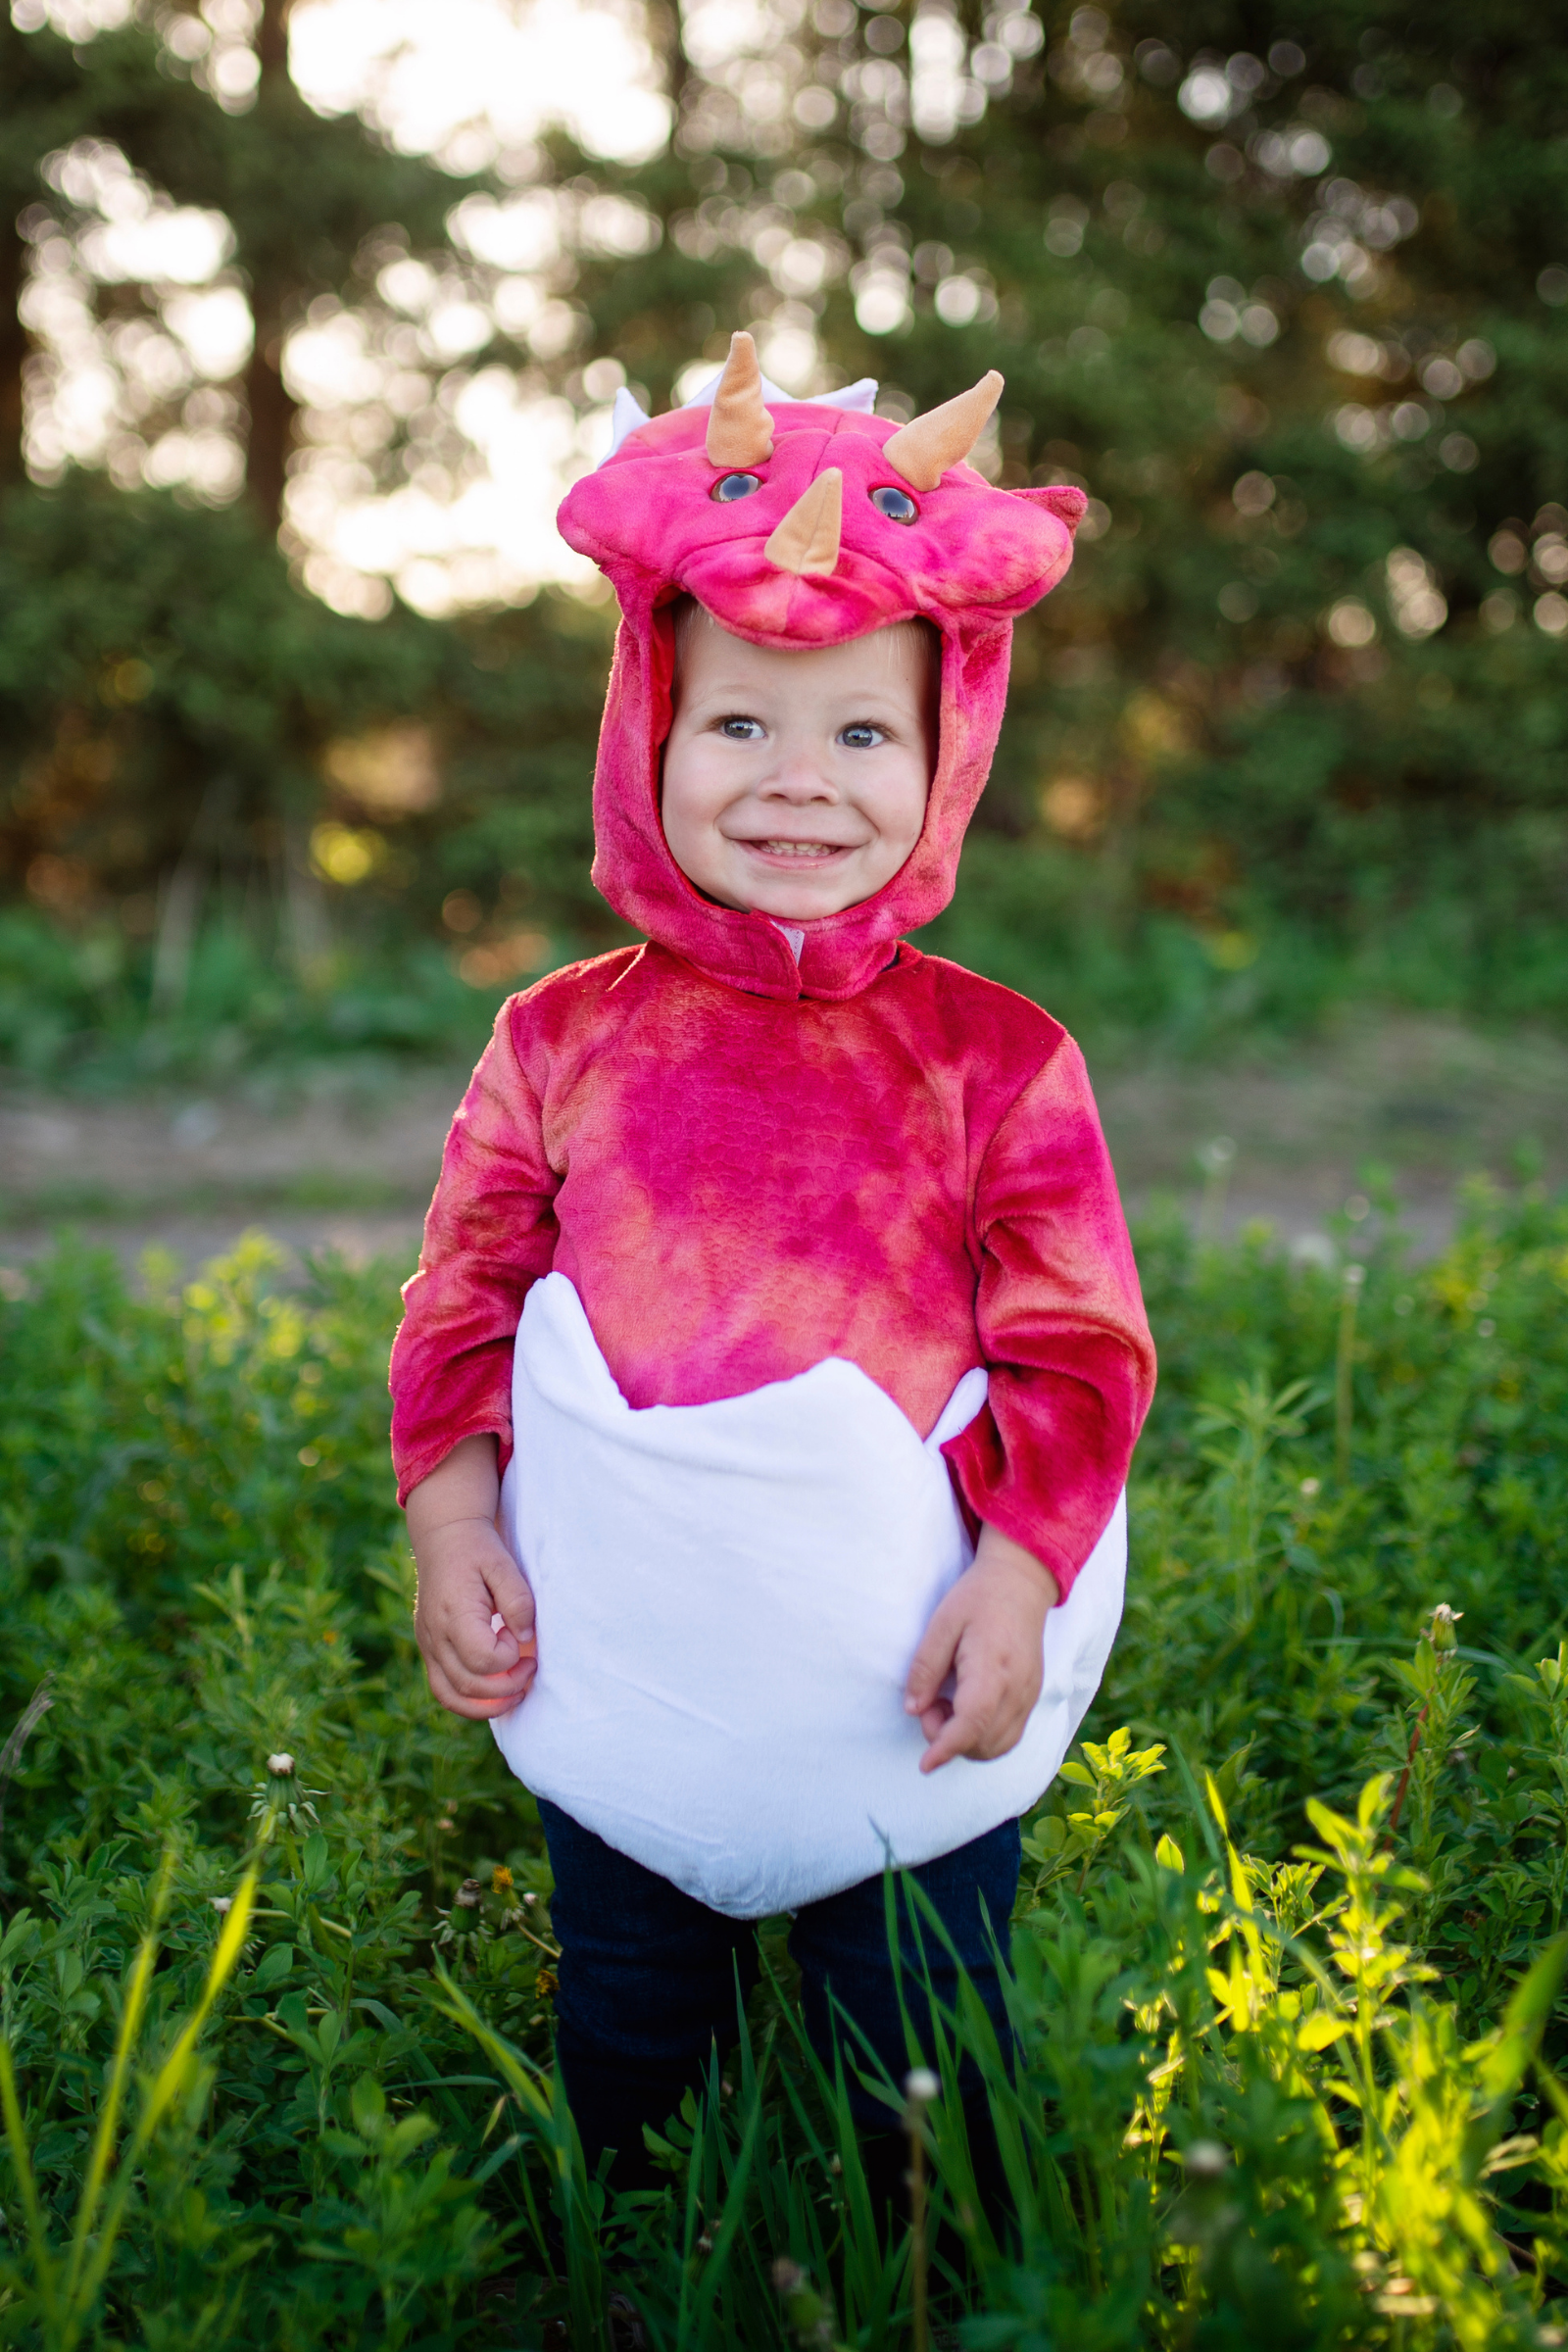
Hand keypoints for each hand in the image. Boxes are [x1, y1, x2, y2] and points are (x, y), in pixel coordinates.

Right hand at [407, 1435, 536, 1719]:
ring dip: (488, 1705)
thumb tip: (525, 1638)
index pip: (483, 1659)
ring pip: (452, 1697)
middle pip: (470, 1685)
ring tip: (517, 1692)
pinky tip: (495, 1692)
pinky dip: (469, 1701)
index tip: (518, 1634)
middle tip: (532, 1666)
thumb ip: (518, 1601)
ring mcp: (428, 1645)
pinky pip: (444, 1690)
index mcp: (454, 1614)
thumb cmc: (478, 1550)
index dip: (510, 1656)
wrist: (444, 1538)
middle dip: (508, 1685)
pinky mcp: (429, 1649)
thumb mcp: (504, 1565)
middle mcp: (435, 1635)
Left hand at [904, 1524, 1059, 1772]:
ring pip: (999, 1746)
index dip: (946, 1748)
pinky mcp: (1032, 1696)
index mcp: (993, 1668)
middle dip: (950, 1741)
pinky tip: (966, 1709)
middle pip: (985, 1743)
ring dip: (967, 1742)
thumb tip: (913, 1709)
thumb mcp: (941, 1623)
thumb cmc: (977, 1598)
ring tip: (947, 1706)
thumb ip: (926, 1668)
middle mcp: (1018, 1689)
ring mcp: (1029, 1695)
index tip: (925, 1764)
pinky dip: (984, 1737)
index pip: (972, 1723)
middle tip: (930, 1706)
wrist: (1020, 1583)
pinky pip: (1010, 1735)